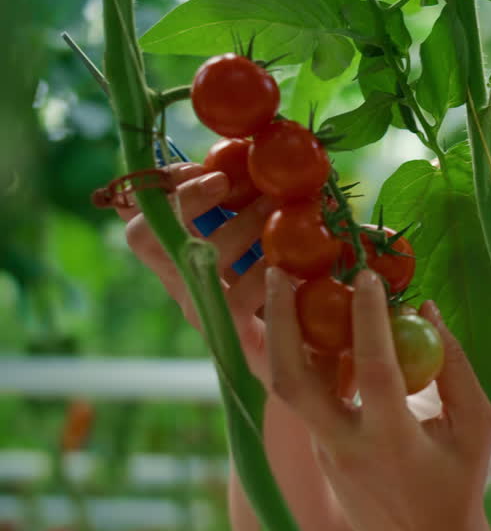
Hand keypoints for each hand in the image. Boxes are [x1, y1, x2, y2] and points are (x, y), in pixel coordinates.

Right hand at [118, 163, 279, 380]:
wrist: (309, 369)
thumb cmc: (288, 297)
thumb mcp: (267, 247)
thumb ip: (254, 211)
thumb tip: (256, 161)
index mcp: (184, 258)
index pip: (141, 219)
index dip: (163, 188)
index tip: (209, 168)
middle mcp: (184, 284)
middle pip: (149, 237)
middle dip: (191, 200)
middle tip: (235, 181)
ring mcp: (204, 312)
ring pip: (201, 259)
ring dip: (243, 224)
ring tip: (285, 206)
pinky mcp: (234, 337)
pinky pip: (240, 298)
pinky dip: (270, 273)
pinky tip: (300, 261)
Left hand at [263, 268, 490, 530]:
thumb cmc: (461, 484)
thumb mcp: (475, 425)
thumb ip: (455, 367)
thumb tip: (427, 310)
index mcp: (389, 441)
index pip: (373, 369)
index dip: (369, 318)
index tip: (369, 276)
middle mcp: (343, 447)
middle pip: (292, 381)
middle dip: (281, 323)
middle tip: (281, 273)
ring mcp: (324, 452)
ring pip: (292, 387)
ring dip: (286, 335)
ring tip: (289, 287)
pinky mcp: (319, 453)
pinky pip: (311, 398)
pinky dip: (312, 358)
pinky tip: (323, 327)